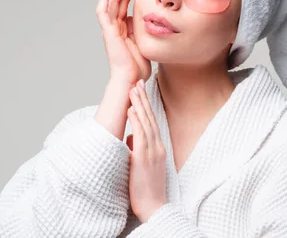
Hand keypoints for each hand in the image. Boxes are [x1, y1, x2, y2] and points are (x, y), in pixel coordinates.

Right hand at [96, 0, 150, 85]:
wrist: (131, 79)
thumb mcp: (146, 42)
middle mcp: (116, 26)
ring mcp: (111, 29)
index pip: (127, 3)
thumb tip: (154, 19)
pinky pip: (103, 13)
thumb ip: (145, 30)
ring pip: (112, 2)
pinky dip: (105, 0)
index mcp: (124, 28)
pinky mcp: (108, 32)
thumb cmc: (138, 66)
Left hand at [126, 79, 167, 222]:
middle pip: (150, 117)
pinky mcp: (144, 159)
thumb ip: (137, 148)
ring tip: (133, 89)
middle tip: (137, 80)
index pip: (151, 120)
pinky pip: (140, 136)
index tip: (140, 89)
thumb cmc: (146, 188)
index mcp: (157, 147)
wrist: (153, 206)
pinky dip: (136, 121)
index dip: (146, 104)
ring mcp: (152, 152)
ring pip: (145, 122)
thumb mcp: (142, 163)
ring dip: (139, 104)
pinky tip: (131, 110)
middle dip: (142, 98)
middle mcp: (157, 146)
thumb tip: (130, 136)